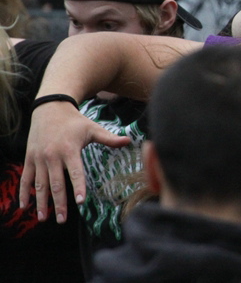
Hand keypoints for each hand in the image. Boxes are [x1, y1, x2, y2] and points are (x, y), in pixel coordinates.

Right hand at [19, 101, 130, 223]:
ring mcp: (39, 158)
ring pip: (40, 184)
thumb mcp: (93, 128)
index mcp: (70, 150)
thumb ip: (109, 139)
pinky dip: (23, 192)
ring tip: (43, 218)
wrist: (50, 108)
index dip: (78, 187)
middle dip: (59, 203)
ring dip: (41, 202)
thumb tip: (129, 140)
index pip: (75, 172)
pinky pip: (26, 178)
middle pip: (56, 184)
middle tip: (62, 220)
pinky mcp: (29, 158)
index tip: (81, 202)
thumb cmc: (75, 121)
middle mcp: (53, 156)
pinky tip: (24, 206)